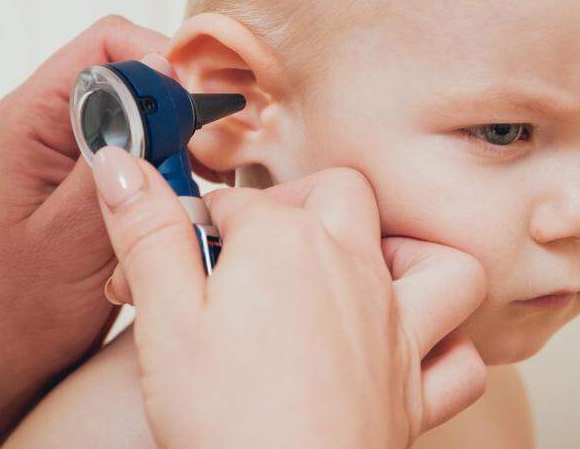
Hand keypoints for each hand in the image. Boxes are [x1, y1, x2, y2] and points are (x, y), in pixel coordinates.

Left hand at [0, 16, 172, 438]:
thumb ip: (115, 161)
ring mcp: (69, 150)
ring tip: (199, 189)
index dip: (162, 60)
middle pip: (133, 72)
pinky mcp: (88, 180)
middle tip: (212, 158)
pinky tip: (180, 211)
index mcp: (31, 117)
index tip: (198, 107)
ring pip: (145, 115)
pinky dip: (168, 175)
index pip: (108, 42)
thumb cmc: (19, 309)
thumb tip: (160, 93)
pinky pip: (141, 153)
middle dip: (179, 108)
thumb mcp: (73, 234)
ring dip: (178, 147)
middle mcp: (49, 122)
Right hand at [92, 148, 487, 447]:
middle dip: (296, 203)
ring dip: (404, 257)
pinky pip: (461, 358)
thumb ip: (146, 232)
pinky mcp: (413, 393)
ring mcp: (394, 330)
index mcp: (285, 243)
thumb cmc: (222, 417)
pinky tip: (408, 349)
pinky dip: (445, 347)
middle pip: (340, 193)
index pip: (231, 201)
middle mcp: (351, 271)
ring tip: (356, 272)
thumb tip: (117, 163)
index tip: (160, 257)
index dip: (187, 225)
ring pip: (436, 263)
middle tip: (250, 247)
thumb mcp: (163, 316)